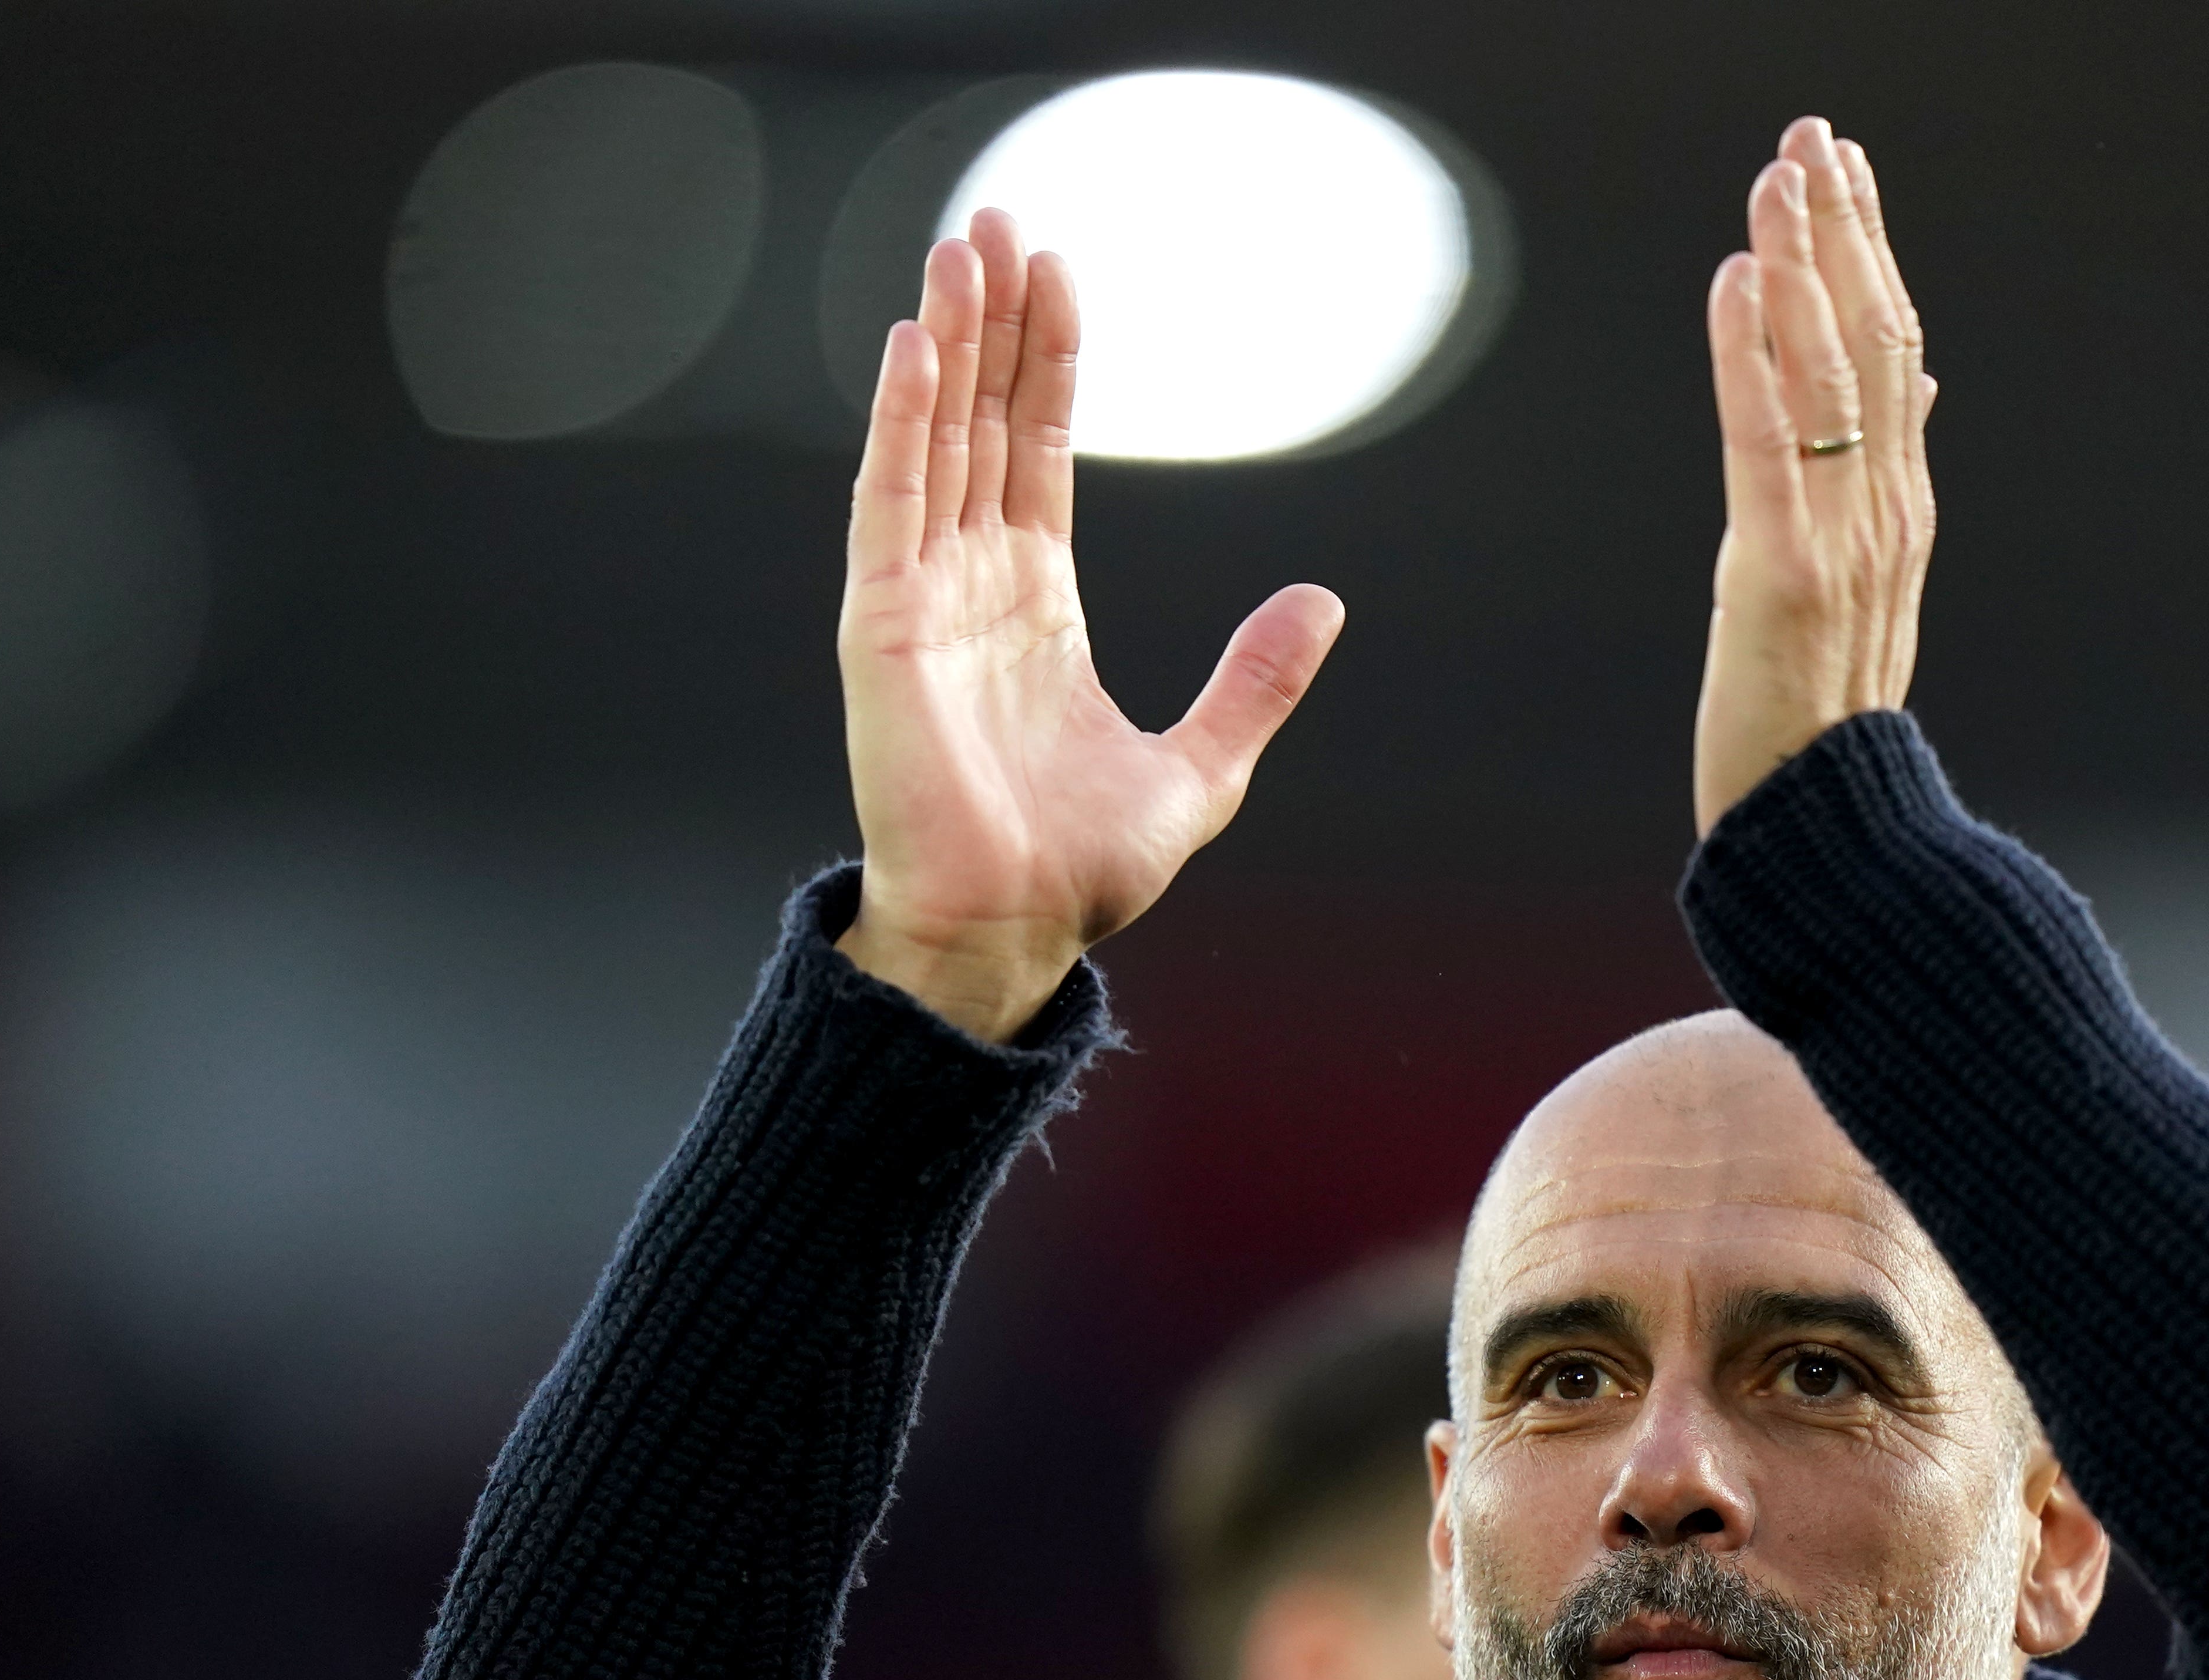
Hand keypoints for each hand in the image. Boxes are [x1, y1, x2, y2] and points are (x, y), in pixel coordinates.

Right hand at [836, 214, 1345, 1040]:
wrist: (1015, 932)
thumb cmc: (1082, 867)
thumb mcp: (1201, 766)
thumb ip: (1254, 682)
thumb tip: (1324, 602)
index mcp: (1037, 604)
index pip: (1039, 450)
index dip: (1046, 361)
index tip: (1057, 274)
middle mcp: (973, 584)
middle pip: (984, 422)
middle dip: (990, 319)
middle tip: (997, 219)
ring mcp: (921, 599)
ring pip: (935, 440)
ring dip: (944, 342)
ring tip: (959, 248)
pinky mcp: (884, 628)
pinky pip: (890, 505)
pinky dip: (902, 424)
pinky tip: (915, 348)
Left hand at [1692, 120, 1937, 836]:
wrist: (1827, 831)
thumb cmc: (1825, 711)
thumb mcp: (1869, 580)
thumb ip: (1890, 473)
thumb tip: (1919, 379)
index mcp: (1901, 506)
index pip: (1893, 347)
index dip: (1869, 248)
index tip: (1844, 166)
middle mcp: (1885, 508)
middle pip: (1871, 337)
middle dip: (1841, 228)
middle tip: (1811, 135)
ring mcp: (1842, 538)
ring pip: (1829, 372)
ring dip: (1801, 264)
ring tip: (1778, 175)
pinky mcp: (1784, 572)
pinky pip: (1766, 442)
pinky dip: (1750, 354)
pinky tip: (1737, 278)